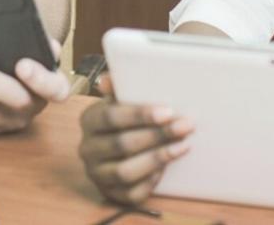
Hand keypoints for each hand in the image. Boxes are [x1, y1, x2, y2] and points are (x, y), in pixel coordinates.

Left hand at [0, 41, 68, 133]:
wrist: (20, 86)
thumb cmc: (29, 59)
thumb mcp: (40, 52)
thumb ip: (42, 45)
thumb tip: (45, 42)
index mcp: (51, 88)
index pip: (54, 89)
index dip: (40, 79)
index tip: (22, 65)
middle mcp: (31, 107)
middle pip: (14, 99)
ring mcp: (9, 120)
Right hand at [78, 74, 192, 205]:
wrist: (116, 151)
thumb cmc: (123, 120)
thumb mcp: (120, 100)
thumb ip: (118, 88)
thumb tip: (108, 80)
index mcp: (89, 120)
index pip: (110, 116)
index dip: (139, 115)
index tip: (168, 111)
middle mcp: (88, 149)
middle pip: (121, 144)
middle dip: (157, 135)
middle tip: (185, 126)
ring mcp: (97, 174)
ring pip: (125, 171)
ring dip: (158, 158)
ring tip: (182, 146)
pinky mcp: (110, 194)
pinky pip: (131, 193)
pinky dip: (151, 181)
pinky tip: (167, 167)